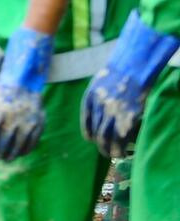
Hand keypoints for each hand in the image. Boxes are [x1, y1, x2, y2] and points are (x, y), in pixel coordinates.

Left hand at [0, 25, 52, 160]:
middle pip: (3, 145)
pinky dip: (24, 150)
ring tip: (5, 159)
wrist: (22, 82)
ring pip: (18, 146)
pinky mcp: (39, 123)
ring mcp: (27, 122)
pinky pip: (31, 143)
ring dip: (10, 156)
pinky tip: (19, 153)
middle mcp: (11, 119)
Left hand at [82, 12, 179, 157]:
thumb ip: (95, 102)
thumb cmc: (116, 73)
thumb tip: (97, 119)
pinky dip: (124, 144)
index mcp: (90, 100)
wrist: (133, 66)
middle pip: (98, 134)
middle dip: (101, 146)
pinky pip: (124, 136)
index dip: (90, 135)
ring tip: (115, 154)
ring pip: (110, 138)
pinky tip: (127, 148)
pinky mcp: (130, 116)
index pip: (87, 124)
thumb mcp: (97, 85)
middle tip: (105, 152)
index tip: (92, 140)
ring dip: (112, 149)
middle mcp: (100, 108)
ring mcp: (115, 113)